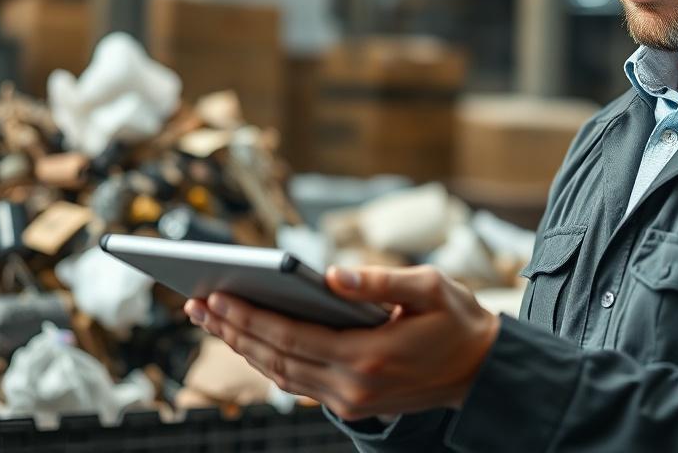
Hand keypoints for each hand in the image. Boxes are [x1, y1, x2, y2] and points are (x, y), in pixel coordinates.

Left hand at [183, 264, 500, 420]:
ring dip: (244, 347)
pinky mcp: (353, 403)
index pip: (292, 337)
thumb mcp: (431, 288)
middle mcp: (353, 386)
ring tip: (212, 320)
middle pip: (276, 358)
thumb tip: (330, 273)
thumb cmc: (458, 320)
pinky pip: (298, 383)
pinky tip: (251, 341)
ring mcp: (351, 400)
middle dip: (233, 331)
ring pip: (282, 374)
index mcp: (369, 356)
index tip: (216, 297)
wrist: (481, 370)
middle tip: (196, 304)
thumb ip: (380, 281)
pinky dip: (269, 361)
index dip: (250, 318)